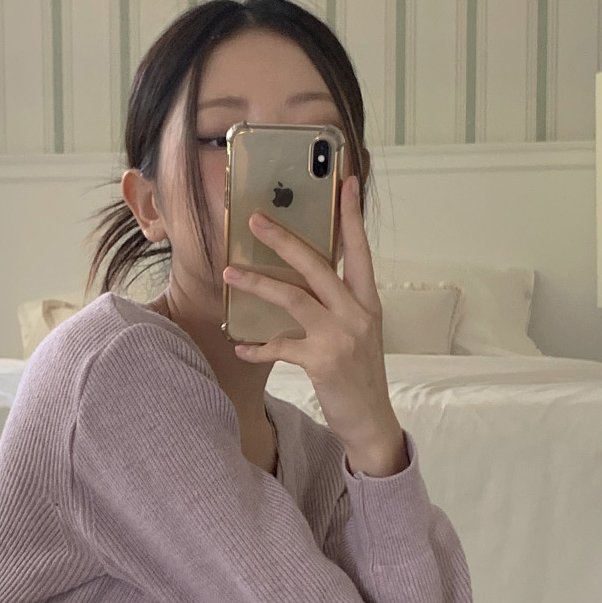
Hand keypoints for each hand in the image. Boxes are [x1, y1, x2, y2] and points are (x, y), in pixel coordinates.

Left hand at [222, 174, 395, 452]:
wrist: (371, 421)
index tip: (347, 180)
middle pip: (318, 265)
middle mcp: (357, 313)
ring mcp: (341, 336)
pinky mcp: (322, 361)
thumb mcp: (357, 334)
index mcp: (367, 302)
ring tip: (230, 272)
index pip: (359, 250)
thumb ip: (337, 306)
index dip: (352, 215)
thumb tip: (304, 282)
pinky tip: (239, 346)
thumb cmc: (357, 376)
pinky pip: (279, 346)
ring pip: (294, 297)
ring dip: (258, 283)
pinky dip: (256, 347)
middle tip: (255, 219)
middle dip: (284, 239)